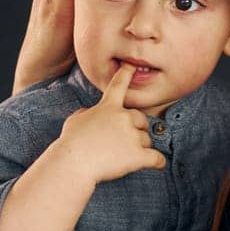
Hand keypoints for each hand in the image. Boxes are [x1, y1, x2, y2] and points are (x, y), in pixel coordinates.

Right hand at [57, 62, 168, 184]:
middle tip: (122, 142)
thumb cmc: (71, 142)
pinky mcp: (138, 155)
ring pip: (147, 140)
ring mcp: (132, 136)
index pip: (119, 85)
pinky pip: (156, 158)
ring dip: (139, 147)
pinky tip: (157, 164)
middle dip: (136, 129)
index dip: (126, 74)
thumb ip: (88, 114)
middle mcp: (124, 117)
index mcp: (108, 106)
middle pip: (142, 120)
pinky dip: (158, 162)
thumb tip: (90, 114)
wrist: (74, 162)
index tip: (131, 66)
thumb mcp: (76, 120)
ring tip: (121, 157)